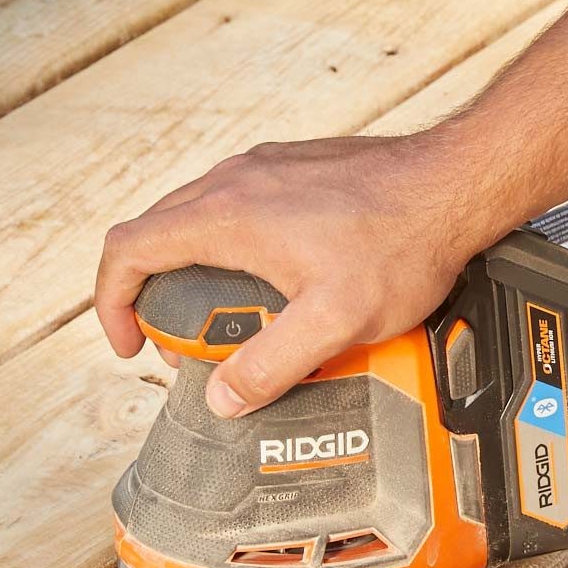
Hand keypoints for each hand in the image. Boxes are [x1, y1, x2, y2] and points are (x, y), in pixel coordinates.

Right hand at [94, 131, 511, 417]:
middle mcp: (234, 182)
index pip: (129, 250)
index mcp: (227, 216)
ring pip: (193, 219)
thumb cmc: (401, 242)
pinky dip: (224, 248)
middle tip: (184, 345)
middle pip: (154, 235)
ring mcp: (262, 170)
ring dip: (189, 270)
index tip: (131, 342)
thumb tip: (222, 398)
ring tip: (224, 318)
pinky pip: (232, 208)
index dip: (112, 301)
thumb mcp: (333, 321)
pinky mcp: (289, 170)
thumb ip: (271, 364)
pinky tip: (268, 281)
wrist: (455, 183)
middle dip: (152, 294)